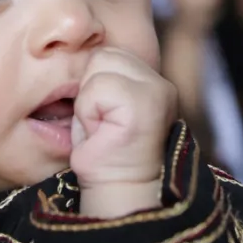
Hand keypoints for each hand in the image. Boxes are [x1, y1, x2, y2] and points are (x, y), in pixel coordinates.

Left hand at [71, 47, 176, 218]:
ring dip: (89, 99)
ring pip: (99, 65)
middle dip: (90, 88)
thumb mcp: (105, 106)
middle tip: (100, 123)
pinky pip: (97, 87)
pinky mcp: (145, 103)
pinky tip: (101, 133)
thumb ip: (103, 77)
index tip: (103, 118)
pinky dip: (89, 111)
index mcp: (152, 81)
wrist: (119, 193)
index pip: (109, 53)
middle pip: (103, 54)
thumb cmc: (103, 153)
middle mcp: (161, 82)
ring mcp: (157, 90)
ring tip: (101, 126)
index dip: (93, 85)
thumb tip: (81, 49)